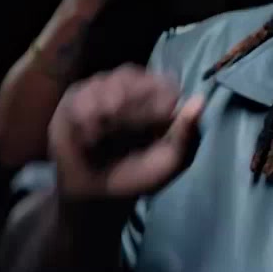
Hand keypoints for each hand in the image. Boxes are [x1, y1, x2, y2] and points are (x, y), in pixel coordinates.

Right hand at [50, 65, 205, 202]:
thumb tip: (199, 101)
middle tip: (129, 133)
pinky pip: (80, 99)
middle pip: (131, 78)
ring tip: (107, 137)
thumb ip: (184, 134)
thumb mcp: (167, 161)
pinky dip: (87, 119)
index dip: (159, 98)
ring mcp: (98, 89)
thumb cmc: (135, 175)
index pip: (161, 82)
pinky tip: (92, 137)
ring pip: (105, 84)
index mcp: (155, 98)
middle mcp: (128, 87)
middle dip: (133, 105)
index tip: (160, 121)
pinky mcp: (73, 100)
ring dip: (109, 112)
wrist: (96, 193)